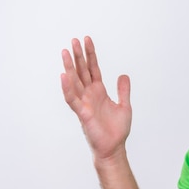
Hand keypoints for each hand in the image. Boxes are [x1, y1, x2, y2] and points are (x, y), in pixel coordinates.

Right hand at [61, 37, 131, 160]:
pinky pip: (72, 99)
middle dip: (78, 56)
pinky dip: (67, 88)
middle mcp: (89, 95)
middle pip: (82, 71)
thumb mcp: (125, 106)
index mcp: (99, 91)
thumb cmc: (117, 130)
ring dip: (69, 67)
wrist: (114, 148)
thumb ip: (123, 90)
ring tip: (65, 52)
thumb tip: (123, 74)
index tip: (86, 40)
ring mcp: (84, 103)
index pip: (93, 69)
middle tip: (74, 40)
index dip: (90, 55)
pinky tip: (64, 76)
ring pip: (74, 82)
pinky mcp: (83, 113)